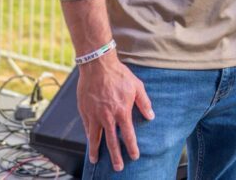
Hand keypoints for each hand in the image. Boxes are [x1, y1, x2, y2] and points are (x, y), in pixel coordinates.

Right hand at [76, 54, 153, 170]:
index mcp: (122, 111)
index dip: (132, 147)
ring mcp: (94, 115)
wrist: (98, 66)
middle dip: (115, 156)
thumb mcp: (137, 86)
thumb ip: (144, 103)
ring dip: (95, 151)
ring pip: (95, 138)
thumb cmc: (119, 75)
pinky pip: (87, 128)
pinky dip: (88, 137)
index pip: (128, 135)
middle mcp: (108, 117)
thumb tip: (151, 116)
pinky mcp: (84, 112)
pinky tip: (90, 142)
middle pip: (111, 141)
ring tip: (95, 161)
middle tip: (118, 167)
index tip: (134, 156)